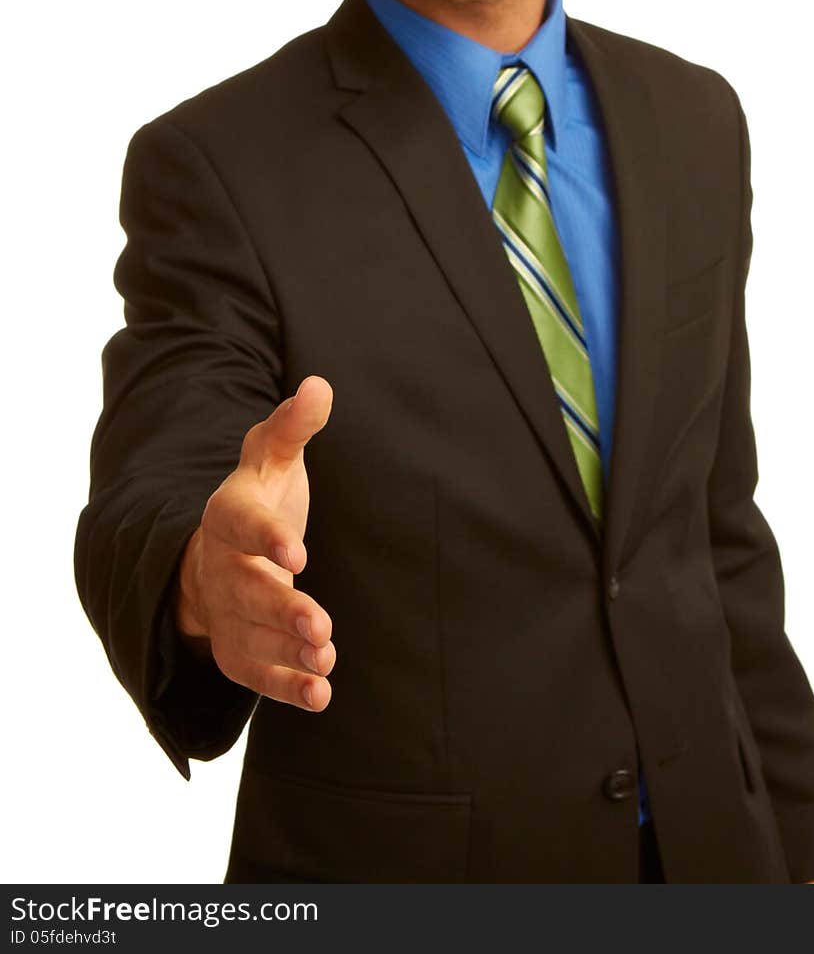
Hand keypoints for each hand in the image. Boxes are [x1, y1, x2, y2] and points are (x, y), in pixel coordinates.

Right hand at [175, 375, 335, 709]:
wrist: (219, 550)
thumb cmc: (259, 496)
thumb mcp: (273, 457)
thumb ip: (293, 427)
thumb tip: (319, 386)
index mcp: (228, 512)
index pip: (241, 524)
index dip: (266, 538)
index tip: (299, 553)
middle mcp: (221, 565)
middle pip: (244, 591)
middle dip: (280, 610)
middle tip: (320, 627)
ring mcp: (225, 610)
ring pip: (248, 637)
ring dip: (285, 652)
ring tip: (325, 660)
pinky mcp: (236, 648)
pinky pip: (253, 673)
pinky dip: (284, 687)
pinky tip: (321, 695)